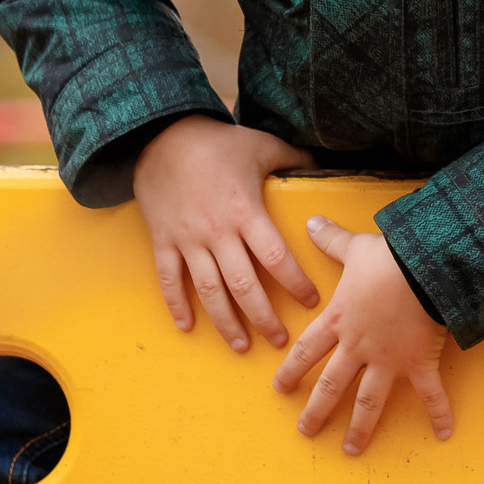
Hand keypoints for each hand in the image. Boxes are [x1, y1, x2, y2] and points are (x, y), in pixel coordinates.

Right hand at [131, 115, 320, 349]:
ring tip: (242, 346)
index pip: (275, 257)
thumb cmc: (216, 142)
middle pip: (244, 286)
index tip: (311, 302)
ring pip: (210, 291)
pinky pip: (169, 280)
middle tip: (281, 340)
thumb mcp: (261, 144)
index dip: (295, 283)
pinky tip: (189, 326)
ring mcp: (188, 240)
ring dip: (226, 322)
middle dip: (264, 317)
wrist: (160, 137)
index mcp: (245, 211)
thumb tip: (323, 166)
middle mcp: (217, 233)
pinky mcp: (164, 242)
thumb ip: (294, 159)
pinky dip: (177, 306)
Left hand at [272, 217, 454, 455]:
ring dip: (359, 427)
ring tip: (349, 449)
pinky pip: (429, 394)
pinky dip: (438, 414)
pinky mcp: (418, 363)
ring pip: (368, 401)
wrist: (424, 268)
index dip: (291, 370)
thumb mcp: (354, 246)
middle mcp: (359, 346)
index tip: (279, 388)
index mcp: (340, 320)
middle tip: (305, 430)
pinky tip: (443, 434)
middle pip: (332, 384)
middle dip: (316, 410)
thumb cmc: (389, 257)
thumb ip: (331, 239)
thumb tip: (311, 221)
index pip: (307, 350)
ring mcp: (388, 359)